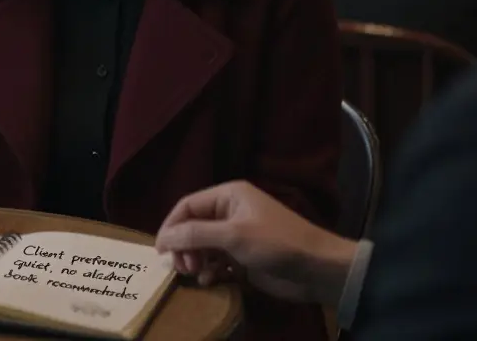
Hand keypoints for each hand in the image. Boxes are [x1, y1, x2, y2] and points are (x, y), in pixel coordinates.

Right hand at [155, 181, 355, 306]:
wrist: (317, 269)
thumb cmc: (276, 243)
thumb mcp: (233, 236)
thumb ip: (195, 234)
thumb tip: (163, 238)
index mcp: (228, 196)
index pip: (187, 206)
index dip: (171, 226)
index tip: (160, 250)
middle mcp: (230, 212)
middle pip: (192, 226)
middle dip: (183, 246)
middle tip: (183, 267)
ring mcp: (237, 236)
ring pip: (202, 245)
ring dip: (194, 259)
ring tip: (195, 274)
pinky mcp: (243, 258)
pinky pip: (216, 262)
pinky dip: (209, 270)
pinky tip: (209, 280)